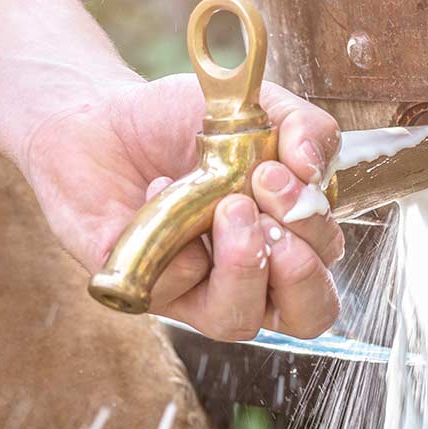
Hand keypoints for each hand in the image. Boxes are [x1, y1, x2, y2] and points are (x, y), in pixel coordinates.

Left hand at [21, 74, 344, 340]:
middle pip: (306, 314)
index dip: (315, 231)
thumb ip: (302, 125)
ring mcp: (195, 290)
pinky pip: (171, 289)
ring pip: (238, 320)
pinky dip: (171, 238)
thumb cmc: (179, 122)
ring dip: (244, 268)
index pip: (326, 261)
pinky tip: (157, 189)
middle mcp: (247, 273)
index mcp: (283, 234)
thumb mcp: (253, 108)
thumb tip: (314, 166)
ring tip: (227, 210)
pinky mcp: (143, 290)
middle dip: (299, 271)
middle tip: (265, 214)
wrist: (101, 116)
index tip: (281, 176)